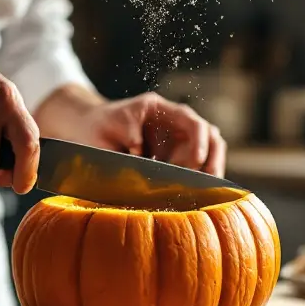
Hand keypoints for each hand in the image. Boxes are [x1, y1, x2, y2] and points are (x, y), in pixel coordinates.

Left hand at [40, 88, 225, 176]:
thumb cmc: (101, 125)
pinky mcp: (176, 159)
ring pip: (209, 154)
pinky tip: (187, 195)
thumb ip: (127, 131)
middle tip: (205, 183)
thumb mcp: (111, 123)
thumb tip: (140, 148)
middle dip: (213, 160)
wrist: (91, 129)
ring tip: (198, 191)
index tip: (195, 162)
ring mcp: (179, 142)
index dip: (200, 142)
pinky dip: (196, 181)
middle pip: (211, 138)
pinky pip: (195, 169)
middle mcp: (177, 124)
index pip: (194, 123)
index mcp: (163, 110)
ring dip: (208, 172)